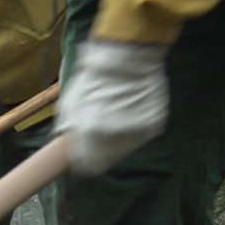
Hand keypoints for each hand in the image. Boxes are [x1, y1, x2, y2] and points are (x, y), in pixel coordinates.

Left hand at [57, 39, 170, 175]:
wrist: (127, 58)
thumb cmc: (93, 79)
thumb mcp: (70, 105)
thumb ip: (70, 132)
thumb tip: (71, 150)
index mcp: (91, 135)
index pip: (89, 166)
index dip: (84, 160)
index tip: (84, 152)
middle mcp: (115, 138)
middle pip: (108, 159)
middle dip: (101, 149)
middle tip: (100, 130)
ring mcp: (138, 133)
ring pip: (125, 148)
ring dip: (118, 138)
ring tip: (115, 115)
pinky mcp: (154, 125)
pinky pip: (140, 134)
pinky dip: (134, 127)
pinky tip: (130, 110)